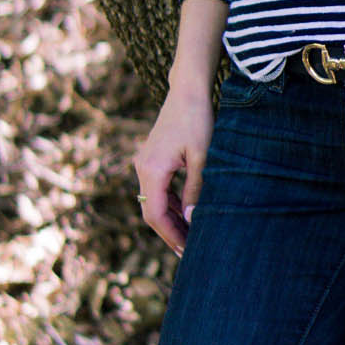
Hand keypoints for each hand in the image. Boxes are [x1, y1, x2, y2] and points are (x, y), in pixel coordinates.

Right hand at [133, 85, 214, 254]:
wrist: (187, 92)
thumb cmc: (197, 120)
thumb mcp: (201, 157)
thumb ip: (195, 190)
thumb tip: (191, 220)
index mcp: (152, 169)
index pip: (155, 214)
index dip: (170, 234)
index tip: (185, 251)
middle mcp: (142, 167)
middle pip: (151, 211)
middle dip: (169, 232)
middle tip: (188, 252)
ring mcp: (144, 163)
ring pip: (153, 201)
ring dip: (170, 219)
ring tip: (190, 236)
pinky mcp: (151, 158)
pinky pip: (157, 189)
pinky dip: (170, 203)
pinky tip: (185, 213)